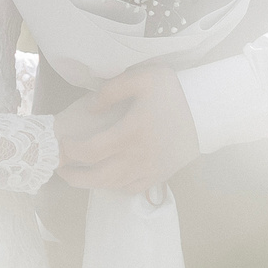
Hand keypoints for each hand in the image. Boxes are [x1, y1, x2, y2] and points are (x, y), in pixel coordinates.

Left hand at [55, 65, 199, 193]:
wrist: (206, 112)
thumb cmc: (173, 93)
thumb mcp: (142, 78)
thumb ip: (111, 90)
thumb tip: (90, 108)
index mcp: (130, 133)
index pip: (90, 151)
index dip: (71, 151)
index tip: (62, 144)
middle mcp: (137, 157)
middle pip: (97, 177)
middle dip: (74, 176)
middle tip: (61, 169)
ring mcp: (149, 169)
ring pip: (113, 186)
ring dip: (92, 183)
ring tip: (79, 175)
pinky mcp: (159, 175)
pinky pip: (132, 189)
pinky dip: (115, 187)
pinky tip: (108, 179)